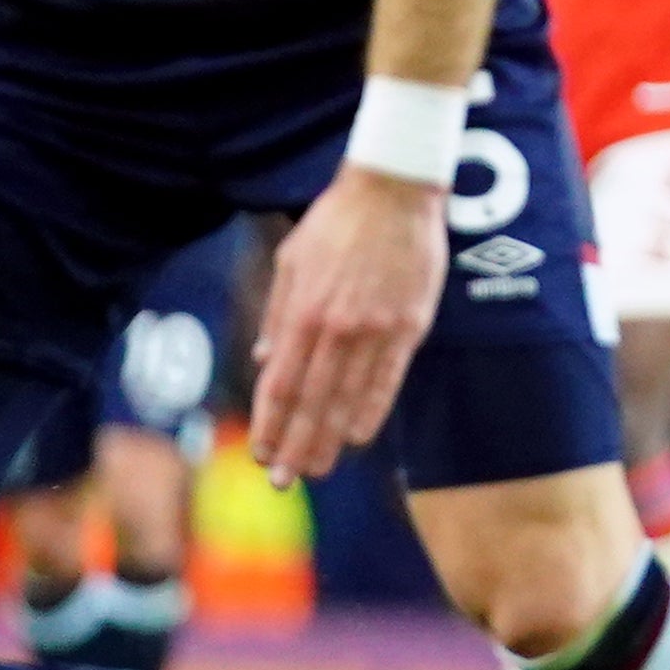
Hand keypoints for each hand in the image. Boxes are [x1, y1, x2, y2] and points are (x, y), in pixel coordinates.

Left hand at [248, 164, 449, 485]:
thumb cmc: (337, 221)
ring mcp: (375, 329)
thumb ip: (278, 314)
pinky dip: (371, 411)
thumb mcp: (291, 260)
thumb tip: (264, 361)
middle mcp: (336, 328)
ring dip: (328, 439)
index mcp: (302, 312)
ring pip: (347, 398)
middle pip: (311, 401)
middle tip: (285, 480)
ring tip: (317, 469)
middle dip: (294, 445)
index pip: (280, 384)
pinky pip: (388, 379)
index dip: (269, 423)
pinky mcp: (409, 325)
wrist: (394, 189)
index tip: (261, 453)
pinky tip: (358, 437)